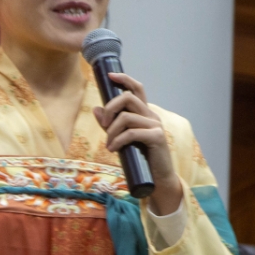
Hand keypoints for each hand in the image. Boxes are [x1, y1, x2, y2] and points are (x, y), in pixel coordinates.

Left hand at [93, 72, 182, 214]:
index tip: (110, 76)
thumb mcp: (122, 138)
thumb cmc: (139, 157)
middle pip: (128, 98)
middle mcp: (151, 115)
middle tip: (104, 125)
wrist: (158, 178)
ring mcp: (156, 125)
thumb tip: (96, 109)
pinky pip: (132, 133)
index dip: (124, 79)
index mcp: (145, 112)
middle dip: (110, 108)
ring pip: (126, 117)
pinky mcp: (157, 137)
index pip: (137, 88)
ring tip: (109, 145)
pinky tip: (113, 149)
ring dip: (112, 131)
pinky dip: (118, 140)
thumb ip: (110, 124)